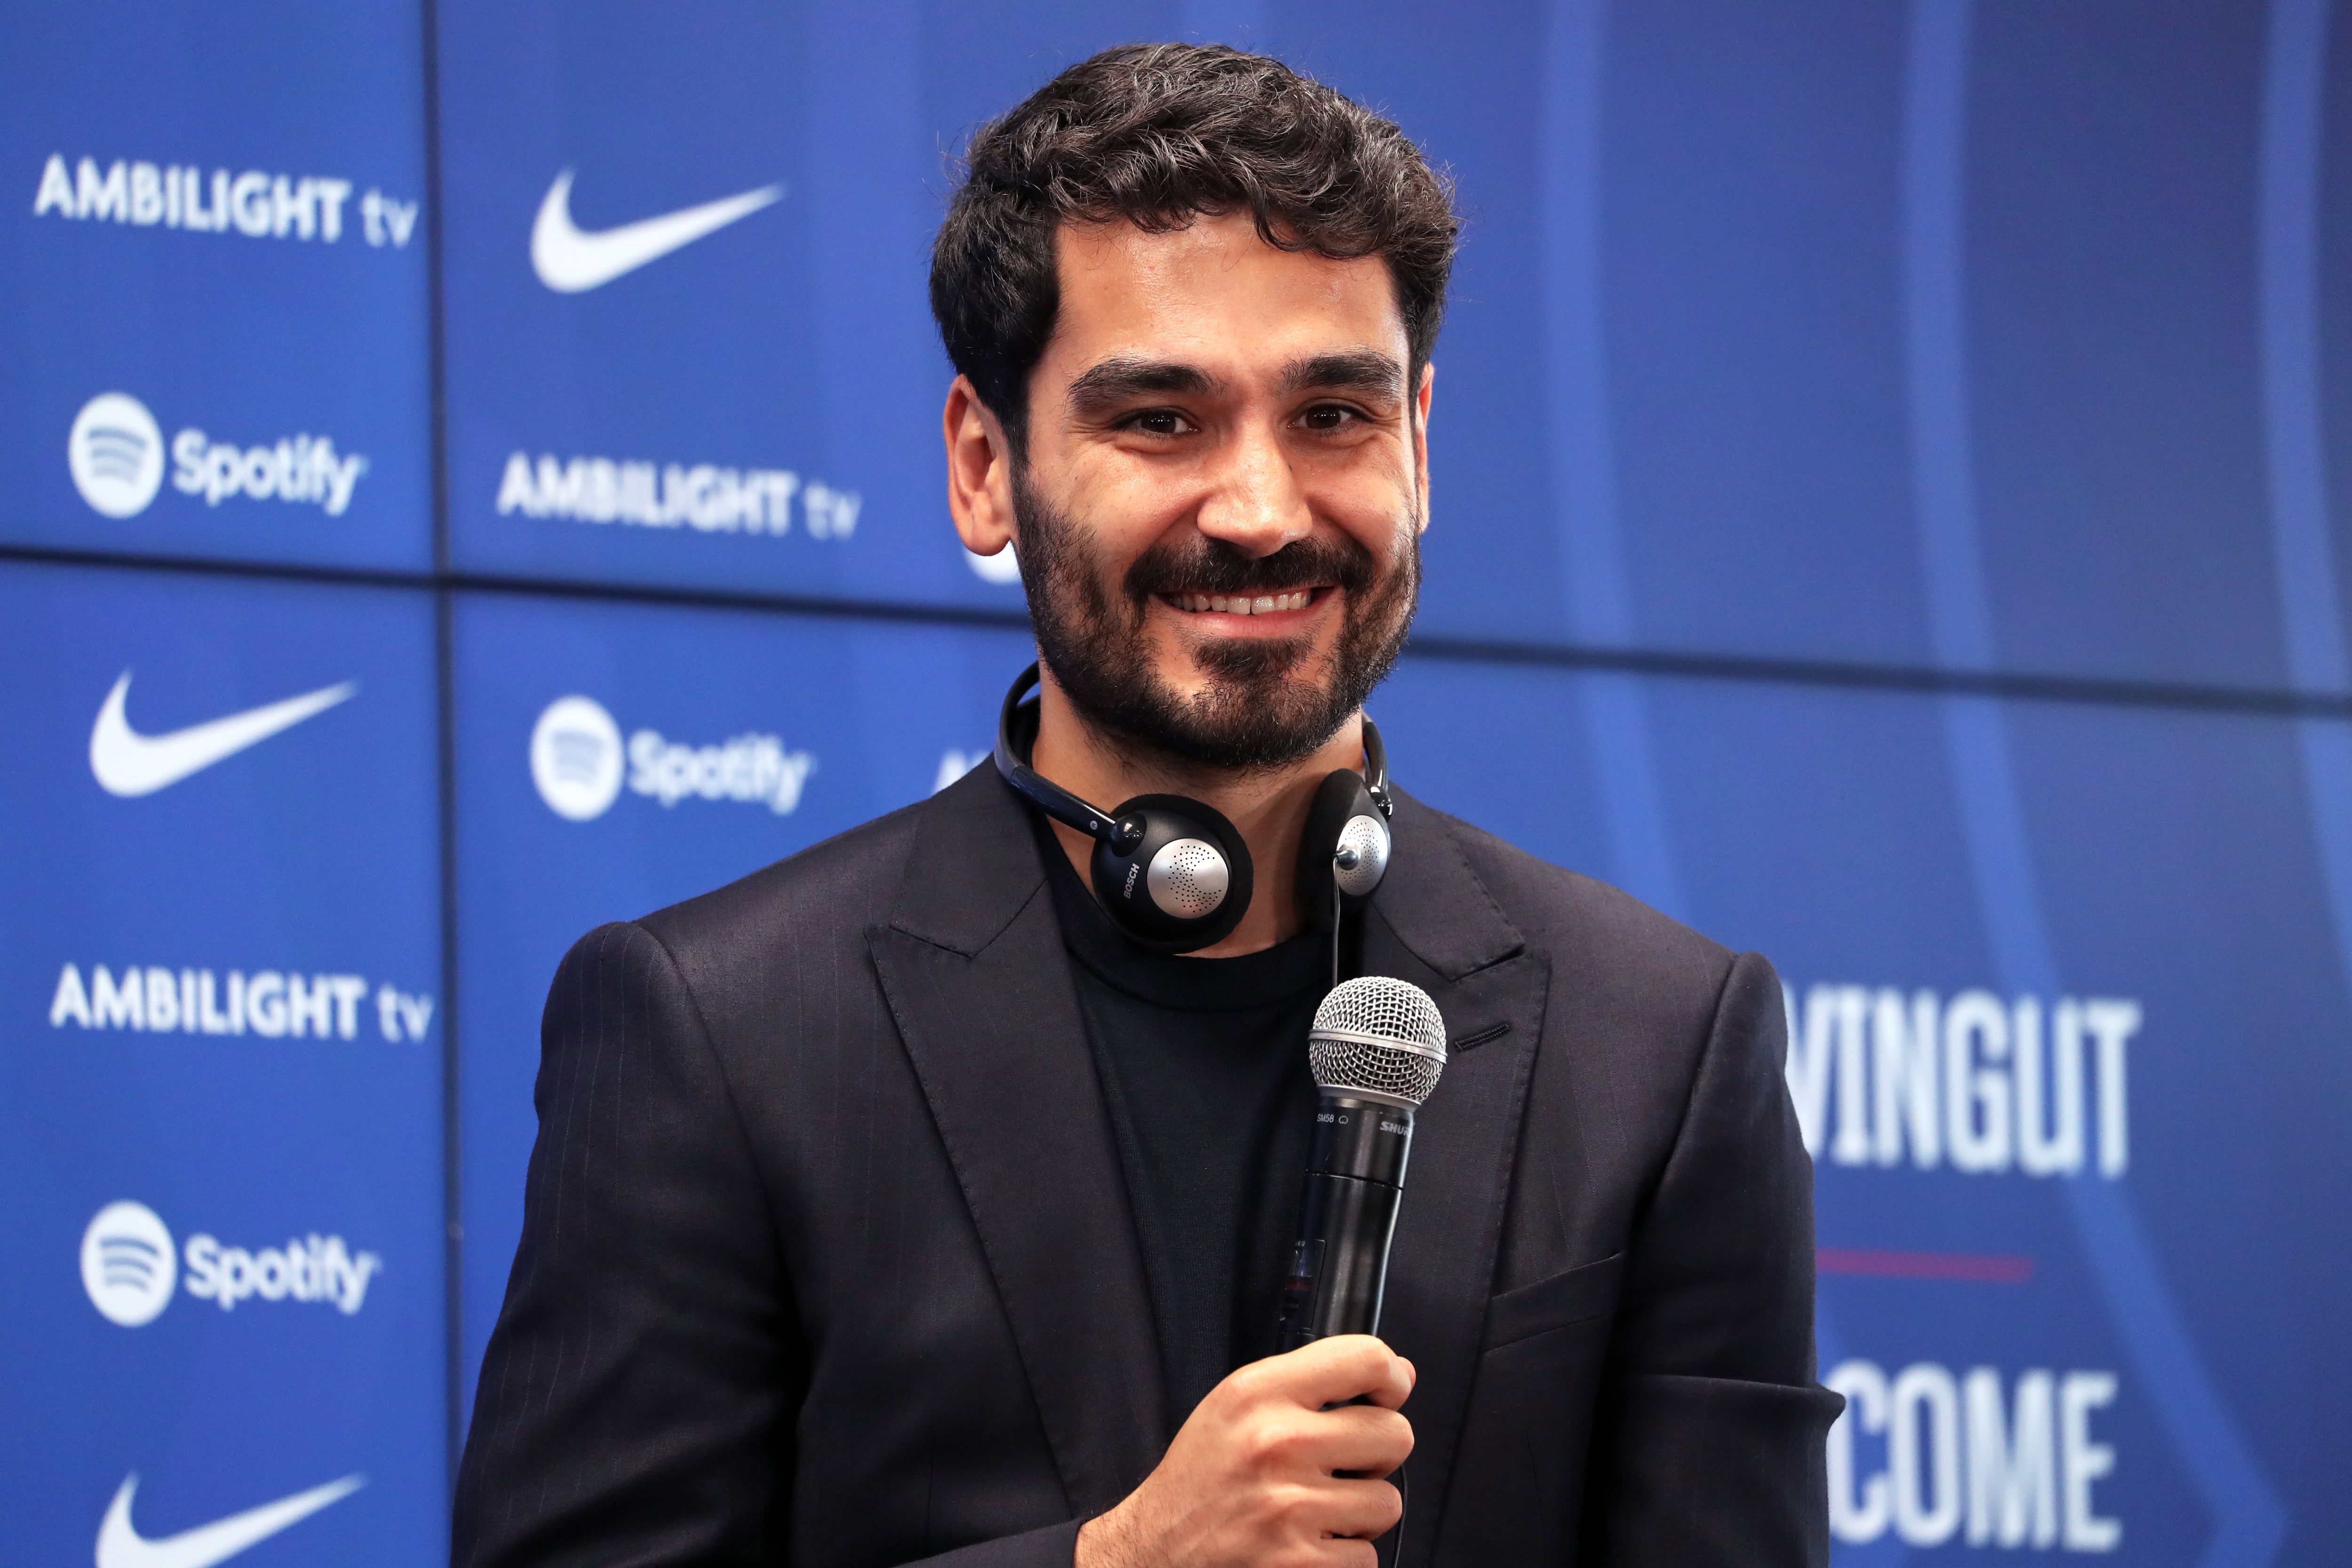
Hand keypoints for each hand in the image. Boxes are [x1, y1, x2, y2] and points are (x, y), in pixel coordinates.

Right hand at [1076, 1335, 1414, 1567]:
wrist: (1155, 1549)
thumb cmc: (1201, 1477)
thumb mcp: (1239, 1404)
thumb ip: (1315, 1381)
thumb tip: (1401, 1372)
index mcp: (1258, 1393)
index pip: (1365, 1359)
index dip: (1390, 1379)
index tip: (1386, 1395)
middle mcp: (1276, 1443)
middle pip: (1395, 1435)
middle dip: (1377, 1454)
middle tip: (1339, 1465)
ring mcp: (1289, 1507)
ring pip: (1387, 1502)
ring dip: (1360, 1512)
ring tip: (1318, 1508)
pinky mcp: (1298, 1565)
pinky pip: (1367, 1557)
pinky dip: (1343, 1557)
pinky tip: (1307, 1543)